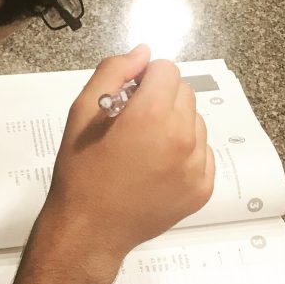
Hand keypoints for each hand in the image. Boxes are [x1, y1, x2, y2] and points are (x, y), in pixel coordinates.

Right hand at [44, 45, 214, 263]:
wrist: (90, 231)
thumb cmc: (81, 172)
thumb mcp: (82, 113)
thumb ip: (113, 72)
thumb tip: (144, 52)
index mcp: (152, 115)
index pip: (167, 70)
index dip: (144, 79)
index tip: (126, 100)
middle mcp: (183, 137)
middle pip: (184, 92)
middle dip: (160, 99)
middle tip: (132, 124)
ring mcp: (197, 166)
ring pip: (196, 121)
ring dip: (174, 124)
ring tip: (144, 148)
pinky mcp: (203, 188)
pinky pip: (203, 152)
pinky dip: (184, 152)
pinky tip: (157, 167)